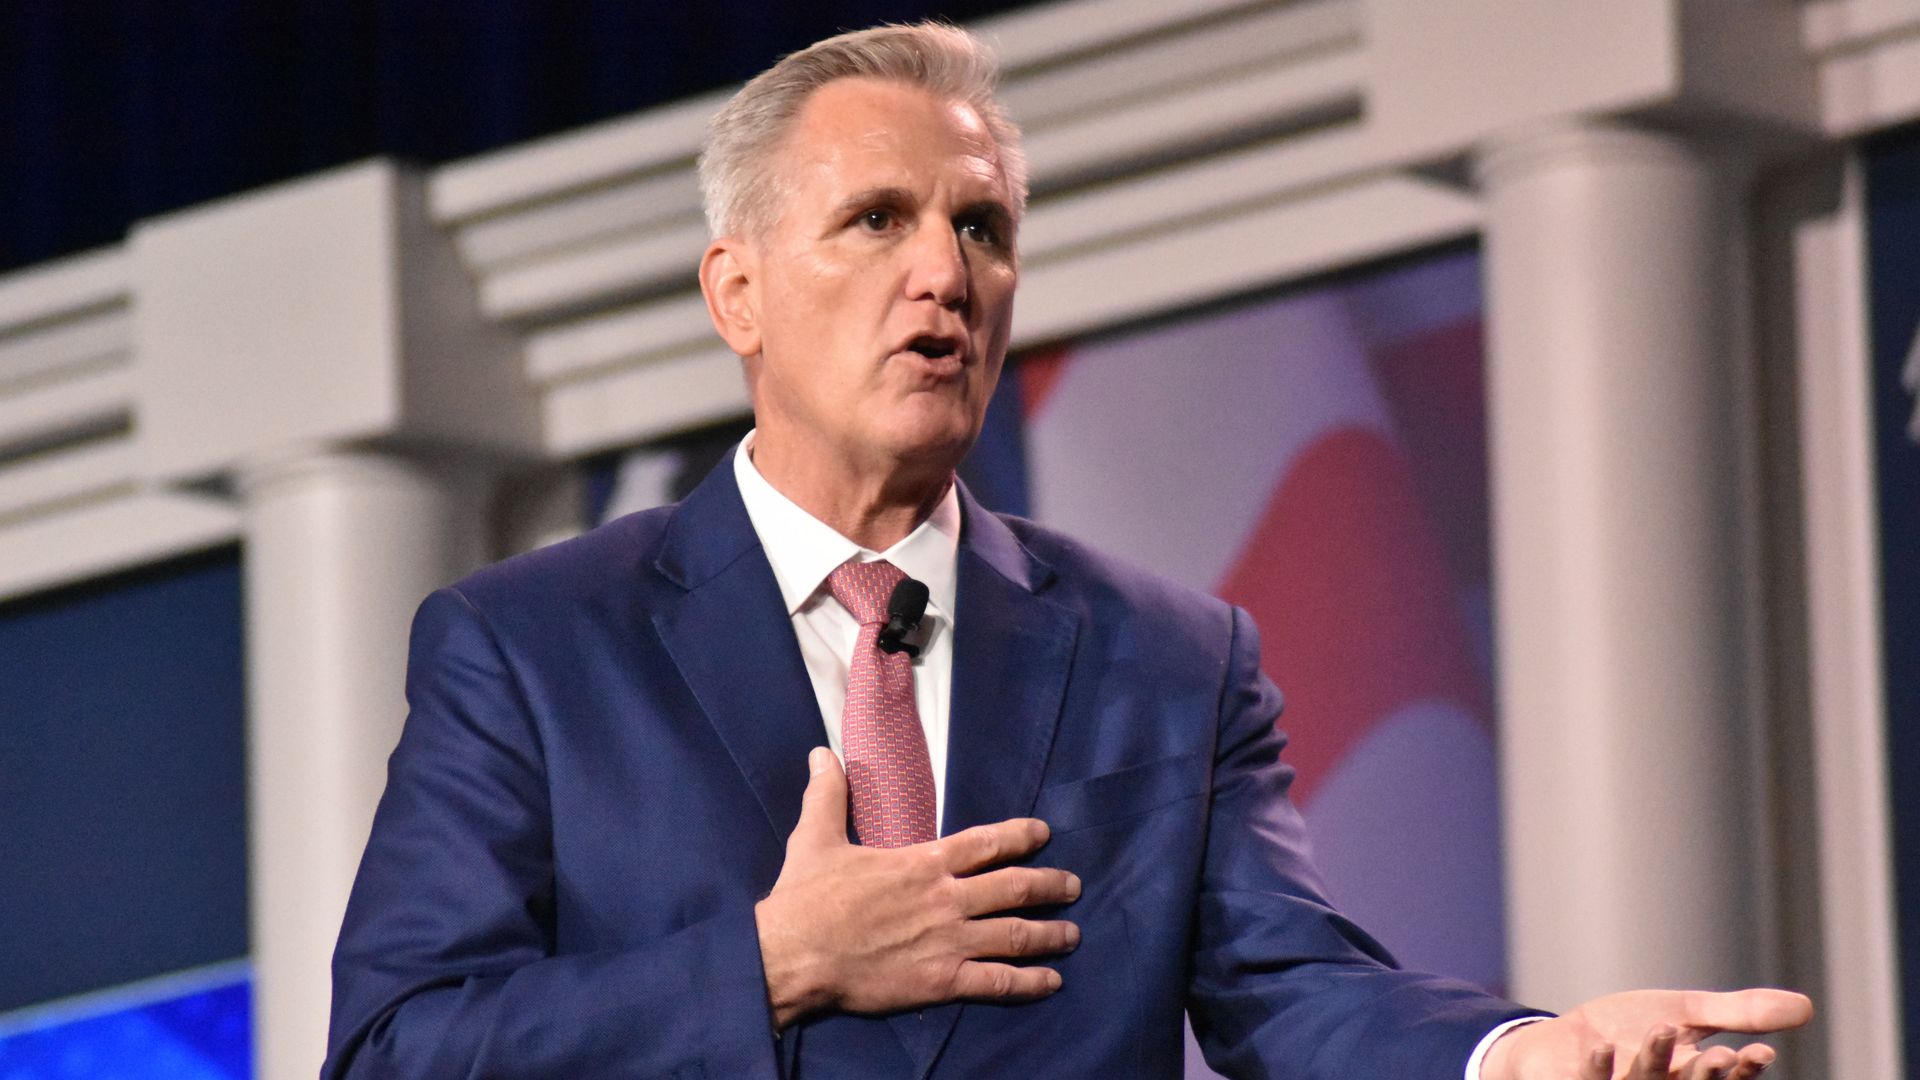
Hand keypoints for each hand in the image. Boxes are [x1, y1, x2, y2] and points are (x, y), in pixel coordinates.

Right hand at [753, 747, 1082, 1027]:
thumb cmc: (806, 898)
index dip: (1020, 836)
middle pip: (1015, 887)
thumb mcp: (815, 837)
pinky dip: (1029, 982)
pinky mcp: (941, 981)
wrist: (793, 955)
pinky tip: (1051, 982)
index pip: (986, 843)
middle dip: (1051, 885)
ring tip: (1073, 934)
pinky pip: (997, 981)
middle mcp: (946, 898)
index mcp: (923, 863)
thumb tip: (821, 753)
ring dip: (1050, 933)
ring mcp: (949, 941)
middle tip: (1074, 885)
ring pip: (1016, 934)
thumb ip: (827, 795)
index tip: (1043, 833)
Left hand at [1481, 988, 1813, 1079]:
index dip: (1745, 1070)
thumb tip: (1806, 1008)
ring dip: (1657, 1062)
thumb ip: (1739, 1012)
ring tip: (1666, 1029)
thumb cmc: (1626, 1029)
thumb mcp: (1686, 1014)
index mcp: (1688, 1077)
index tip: (1763, 1053)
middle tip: (1724, 1055)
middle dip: (1709, 1074)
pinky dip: (1600, 1066)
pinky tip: (1603, 1045)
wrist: (1560, 1043)